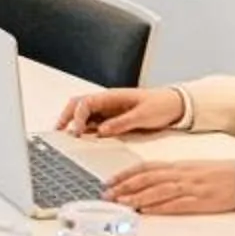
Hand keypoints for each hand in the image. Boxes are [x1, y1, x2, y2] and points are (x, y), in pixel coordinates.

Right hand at [56, 86, 184, 138]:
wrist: (176, 105)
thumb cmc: (161, 105)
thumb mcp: (143, 115)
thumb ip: (121, 123)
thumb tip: (100, 131)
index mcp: (112, 96)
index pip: (85, 103)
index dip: (77, 117)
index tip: (76, 132)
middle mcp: (107, 102)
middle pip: (78, 105)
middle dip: (66, 117)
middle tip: (58, 131)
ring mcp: (109, 110)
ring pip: (83, 114)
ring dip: (73, 123)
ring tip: (65, 136)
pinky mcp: (113, 119)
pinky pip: (93, 123)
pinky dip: (84, 129)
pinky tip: (81, 138)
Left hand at [101, 161, 234, 213]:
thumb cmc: (220, 174)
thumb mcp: (193, 168)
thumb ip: (172, 174)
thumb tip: (150, 181)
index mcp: (179, 165)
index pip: (146, 167)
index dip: (125, 174)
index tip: (109, 181)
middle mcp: (182, 174)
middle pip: (148, 178)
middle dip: (125, 186)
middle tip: (108, 194)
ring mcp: (191, 188)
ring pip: (158, 190)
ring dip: (137, 197)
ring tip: (121, 203)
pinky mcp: (200, 201)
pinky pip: (176, 204)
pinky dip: (159, 207)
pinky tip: (147, 211)